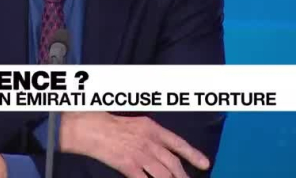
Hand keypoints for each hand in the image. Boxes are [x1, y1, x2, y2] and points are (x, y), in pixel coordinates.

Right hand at [60, 112, 208, 177]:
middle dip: (183, 176)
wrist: (90, 128)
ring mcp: (139, 155)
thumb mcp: (137, 124)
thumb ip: (152, 136)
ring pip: (163, 175)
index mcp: (152, 128)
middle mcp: (149, 142)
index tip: (205, 163)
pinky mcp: (128, 166)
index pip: (178, 143)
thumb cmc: (111, 124)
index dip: (193, 154)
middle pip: (173, 163)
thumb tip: (163, 149)